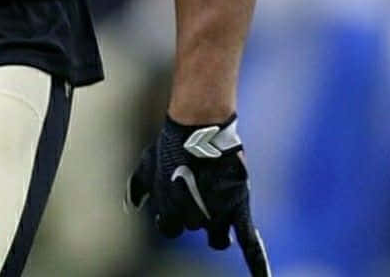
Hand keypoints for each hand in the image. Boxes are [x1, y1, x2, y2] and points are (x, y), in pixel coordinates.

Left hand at [126, 114, 270, 275]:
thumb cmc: (171, 144)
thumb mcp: (147, 164)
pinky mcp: (239, 209)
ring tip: (213, 201)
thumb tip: (131, 206)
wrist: (199, 127)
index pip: (171, 228)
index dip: (171, 216)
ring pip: (218, 238)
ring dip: (214, 225)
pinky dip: (258, 266)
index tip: (174, 201)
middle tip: (194, 182)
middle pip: (194, 228)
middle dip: (193, 210)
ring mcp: (216, 216)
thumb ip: (138, 187)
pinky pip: (251, 245)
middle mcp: (193, 219)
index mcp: (170, 211)